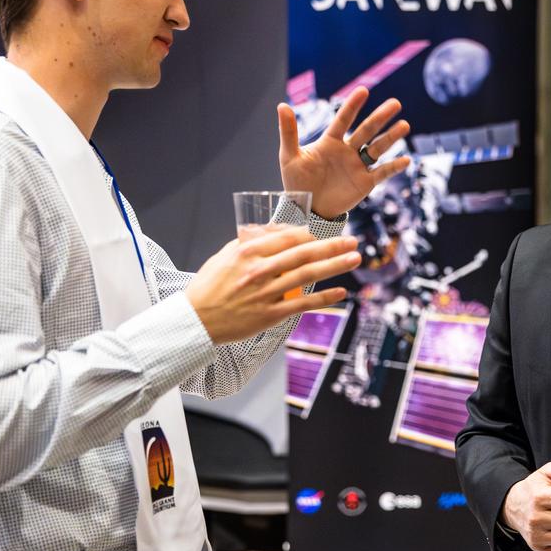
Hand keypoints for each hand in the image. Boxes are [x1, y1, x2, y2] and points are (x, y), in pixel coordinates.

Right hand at [183, 226, 359, 342]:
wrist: (195, 320)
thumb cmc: (208, 287)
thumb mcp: (224, 256)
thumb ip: (248, 242)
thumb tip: (271, 231)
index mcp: (248, 252)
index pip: (288, 237)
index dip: (309, 235)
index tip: (319, 235)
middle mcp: (260, 270)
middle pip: (304, 253)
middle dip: (333, 246)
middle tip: (353, 241)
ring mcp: (267, 293)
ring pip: (308, 275)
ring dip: (335, 266)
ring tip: (355, 259)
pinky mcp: (271, 314)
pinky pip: (303, 304)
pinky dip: (324, 297)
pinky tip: (341, 292)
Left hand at [277, 86, 410, 218]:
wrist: (306, 211)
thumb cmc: (297, 183)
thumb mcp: (289, 157)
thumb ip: (288, 131)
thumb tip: (282, 105)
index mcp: (330, 142)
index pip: (343, 120)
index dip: (353, 106)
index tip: (364, 90)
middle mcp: (347, 150)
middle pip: (366, 131)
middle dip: (380, 117)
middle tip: (395, 103)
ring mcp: (358, 166)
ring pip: (377, 148)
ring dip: (391, 137)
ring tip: (404, 125)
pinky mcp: (365, 183)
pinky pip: (381, 173)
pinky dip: (393, 167)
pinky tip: (406, 159)